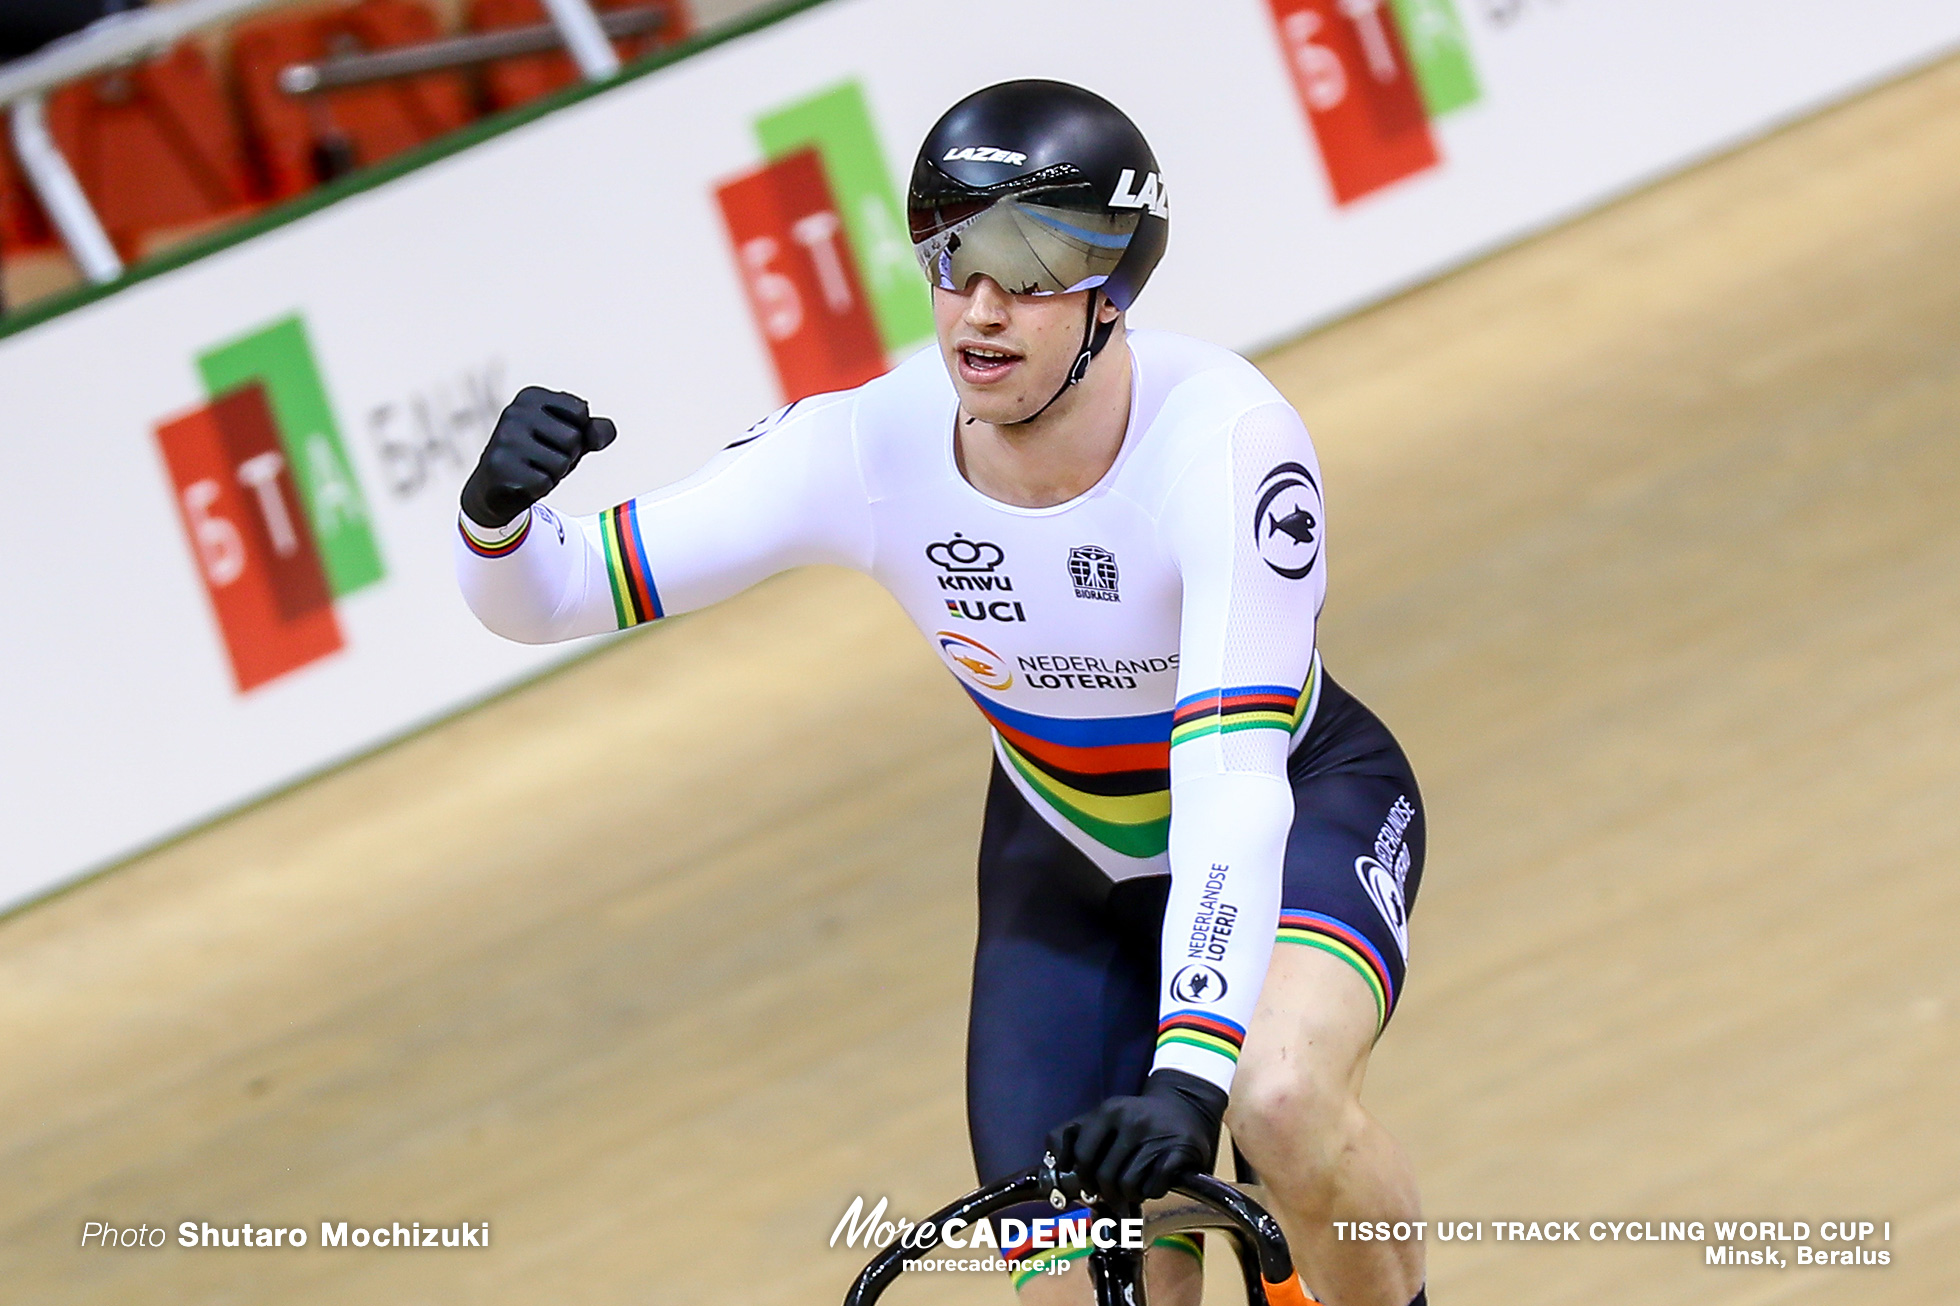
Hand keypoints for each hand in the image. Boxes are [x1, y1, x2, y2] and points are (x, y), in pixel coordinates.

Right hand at [461, 386, 616, 527]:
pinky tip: (522, 482)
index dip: (577, 432)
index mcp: (531, 397)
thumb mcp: (569, 437)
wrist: (494, 488)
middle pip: (573, 438)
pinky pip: (545, 482)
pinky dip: (540, 487)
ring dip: (554, 473)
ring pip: (562, 462)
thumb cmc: (537, 456)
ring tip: (533, 469)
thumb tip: (601, 433)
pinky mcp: (501, 468)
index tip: (553, 437)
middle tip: (543, 458)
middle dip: (567, 455)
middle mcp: (515, 412)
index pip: (580, 411)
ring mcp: (506, 439)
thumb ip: (595, 430)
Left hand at [1045, 1070, 1227, 1203]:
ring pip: (1128, 1186)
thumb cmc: (1137, 1121)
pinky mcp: (1180, 1150)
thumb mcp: (1105, 1118)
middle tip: (1114, 1191)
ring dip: (1130, 1195)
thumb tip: (1056, 1166)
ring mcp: (1157, 1135)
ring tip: (1135, 1185)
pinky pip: (1154, 1187)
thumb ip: (1073, 1137)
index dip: (1082, 1178)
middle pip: (1105, 1177)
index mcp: (1109, 1111)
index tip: (1089, 1186)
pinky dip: (1152, 1191)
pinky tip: (1154, 1181)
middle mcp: (1132, 1120)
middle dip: (1107, 1192)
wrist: (1186, 1107)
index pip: (1082, 1157)